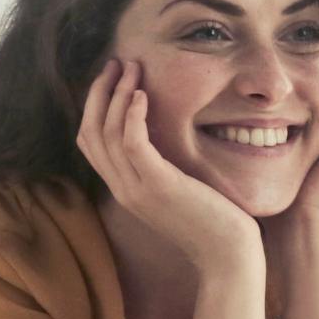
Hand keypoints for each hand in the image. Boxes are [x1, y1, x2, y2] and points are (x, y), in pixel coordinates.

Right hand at [77, 60, 261, 268]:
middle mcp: (123, 190)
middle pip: (90, 133)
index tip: (112, 77)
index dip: (95, 106)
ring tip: (132, 67)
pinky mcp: (159, 187)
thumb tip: (165, 136)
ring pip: (107, 134)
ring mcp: (137, 190)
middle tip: (116, 62)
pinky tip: (141, 94)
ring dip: (116, 94)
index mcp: (126, 189)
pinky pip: (132, 145)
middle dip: (99, 92)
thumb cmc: (214, 221)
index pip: (90, 143)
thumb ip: (163, 167)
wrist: (228, 255)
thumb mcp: (179, 189)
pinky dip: (131, 115)